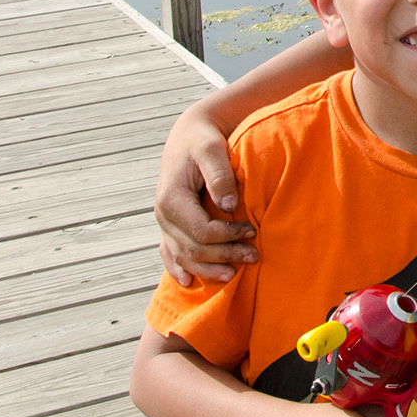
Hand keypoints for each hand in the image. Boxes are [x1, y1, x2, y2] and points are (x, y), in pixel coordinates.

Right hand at [155, 114, 255, 286]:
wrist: (189, 134)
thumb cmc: (203, 139)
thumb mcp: (211, 149)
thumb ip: (219, 175)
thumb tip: (229, 205)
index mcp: (172, 198)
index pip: (201, 231)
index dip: (228, 236)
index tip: (253, 232)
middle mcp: (164, 214)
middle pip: (193, 248)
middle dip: (224, 256)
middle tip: (253, 256)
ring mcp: (164, 222)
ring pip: (182, 256)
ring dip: (206, 269)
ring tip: (232, 276)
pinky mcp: (169, 224)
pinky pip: (169, 252)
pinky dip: (178, 268)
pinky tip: (189, 281)